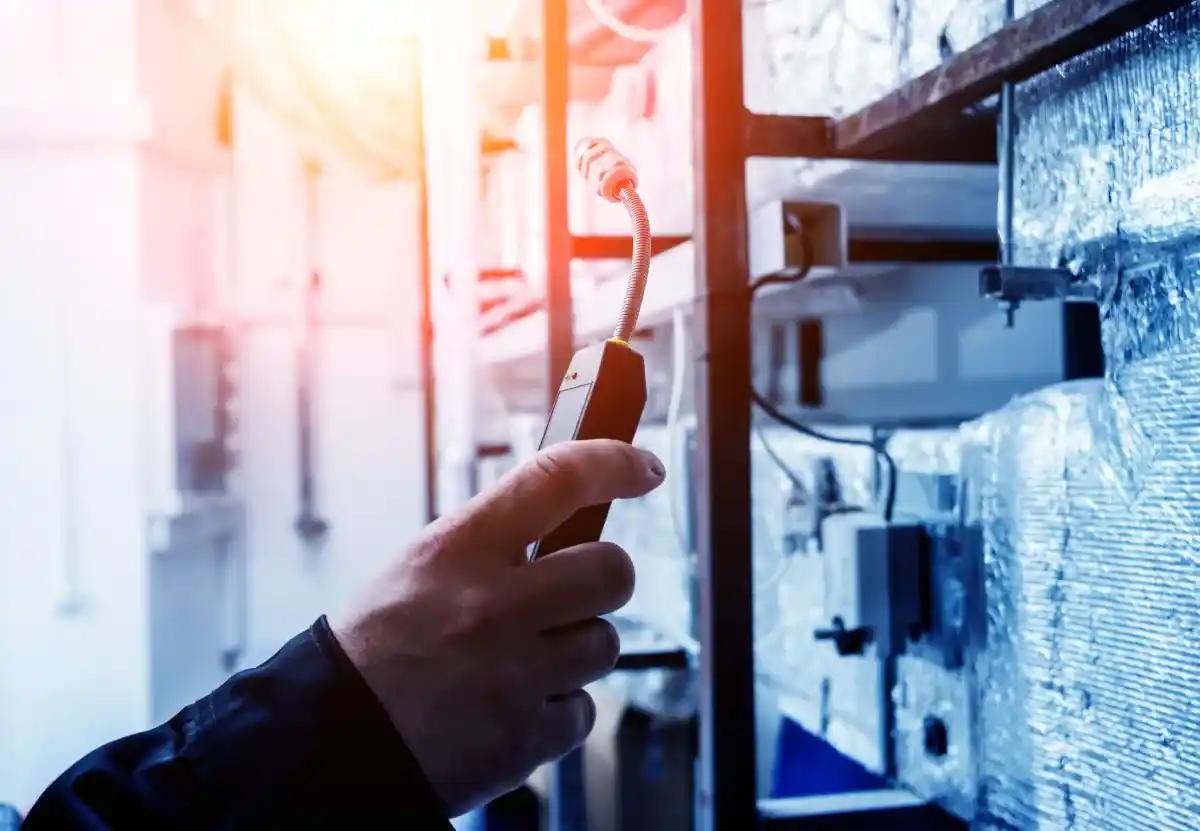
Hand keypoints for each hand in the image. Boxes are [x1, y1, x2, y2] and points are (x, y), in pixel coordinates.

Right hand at [330, 439, 665, 815]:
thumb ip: (488, 548)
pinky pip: (583, 711)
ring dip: (576, 650)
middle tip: (574, 591)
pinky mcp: (525, 736)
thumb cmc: (369, 653)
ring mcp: (515, 674)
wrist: (326, 744)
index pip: (557, 479)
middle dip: (603, 579)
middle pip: (611, 571)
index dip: (613, 462)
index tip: (640, 468)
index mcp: (458, 551)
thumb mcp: (416, 570)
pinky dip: (558, 711)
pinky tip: (514, 707)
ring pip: (604, 643)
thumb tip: (561, 531)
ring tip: (522, 662)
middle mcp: (493, 606)